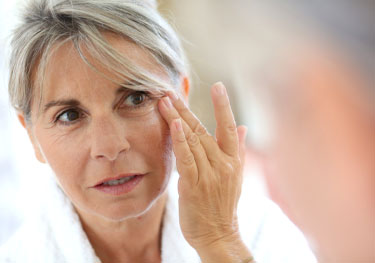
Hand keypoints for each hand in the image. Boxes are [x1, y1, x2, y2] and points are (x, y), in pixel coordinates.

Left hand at [158, 82, 251, 261]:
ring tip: (165, 101)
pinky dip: (180, 141)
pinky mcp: (194, 185)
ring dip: (177, 119)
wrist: (219, 235)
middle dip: (186, 109)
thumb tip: (243, 127)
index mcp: (233, 160)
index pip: (228, 127)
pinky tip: (174, 125)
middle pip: (203, 130)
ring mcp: (209, 174)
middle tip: (172, 91)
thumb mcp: (236, 176)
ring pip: (192, 140)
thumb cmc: (224, 206)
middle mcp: (222, 164)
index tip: (218, 85)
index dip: (224, 105)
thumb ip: (237, 150)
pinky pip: (187, 159)